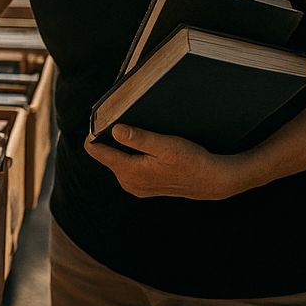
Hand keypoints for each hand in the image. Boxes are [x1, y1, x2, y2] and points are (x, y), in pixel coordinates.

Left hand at [84, 125, 254, 200]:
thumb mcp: (166, 146)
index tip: (101, 119)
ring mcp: (134, 186)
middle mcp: (127, 182)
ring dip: (123, 147)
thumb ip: (139, 138)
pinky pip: (128, 167)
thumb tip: (115, 130)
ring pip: (117, 160)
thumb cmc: (191, 161)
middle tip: (126, 122)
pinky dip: (132, 156)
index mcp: (129, 172)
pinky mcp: (142, 186)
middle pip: (106, 154)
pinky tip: (146, 149)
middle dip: (111, 138)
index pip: (96, 151)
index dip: (95, 133)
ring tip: (140, 135)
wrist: (211, 181)